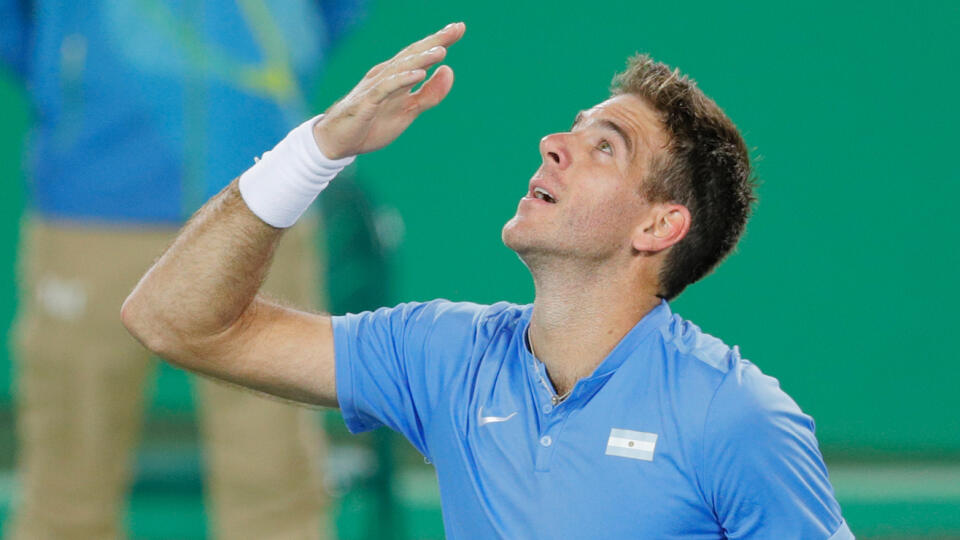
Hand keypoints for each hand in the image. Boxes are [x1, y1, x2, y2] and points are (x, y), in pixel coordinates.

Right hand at [313, 22, 465, 159]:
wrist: (337, 143)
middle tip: (456, 29)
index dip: (439, 40)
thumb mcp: (409, 110)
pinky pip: (385, 89)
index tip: (459, 28)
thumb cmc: (372, 124)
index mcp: (395, 76)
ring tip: (441, 51)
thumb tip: (449, 70)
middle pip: (412, 54)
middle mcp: (385, 76)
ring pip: (400, 68)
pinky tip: (419, 74)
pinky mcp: (366, 103)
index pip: (419, 54)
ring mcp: (375, 88)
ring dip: (421, 59)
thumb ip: (430, 94)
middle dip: (434, 41)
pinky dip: (402, 80)